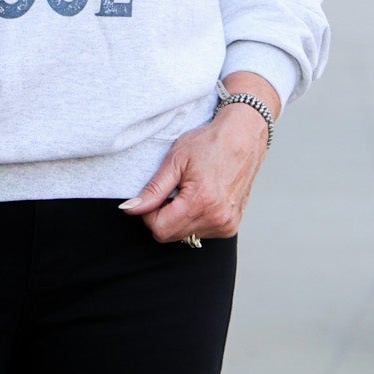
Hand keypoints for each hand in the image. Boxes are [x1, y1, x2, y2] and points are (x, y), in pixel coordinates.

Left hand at [118, 84, 274, 242]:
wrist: (243, 137)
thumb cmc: (209, 143)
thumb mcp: (175, 160)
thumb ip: (153, 189)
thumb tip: (130, 209)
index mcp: (201, 202)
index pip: (159, 228)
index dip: (149, 213)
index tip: (156, 195)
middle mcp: (217, 218)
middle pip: (170, 235)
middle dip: (163, 216)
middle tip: (172, 191)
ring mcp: (227, 224)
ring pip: (184, 236)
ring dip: (179, 219)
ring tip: (189, 192)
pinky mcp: (231, 226)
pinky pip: (201, 232)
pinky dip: (194, 219)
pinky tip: (201, 199)